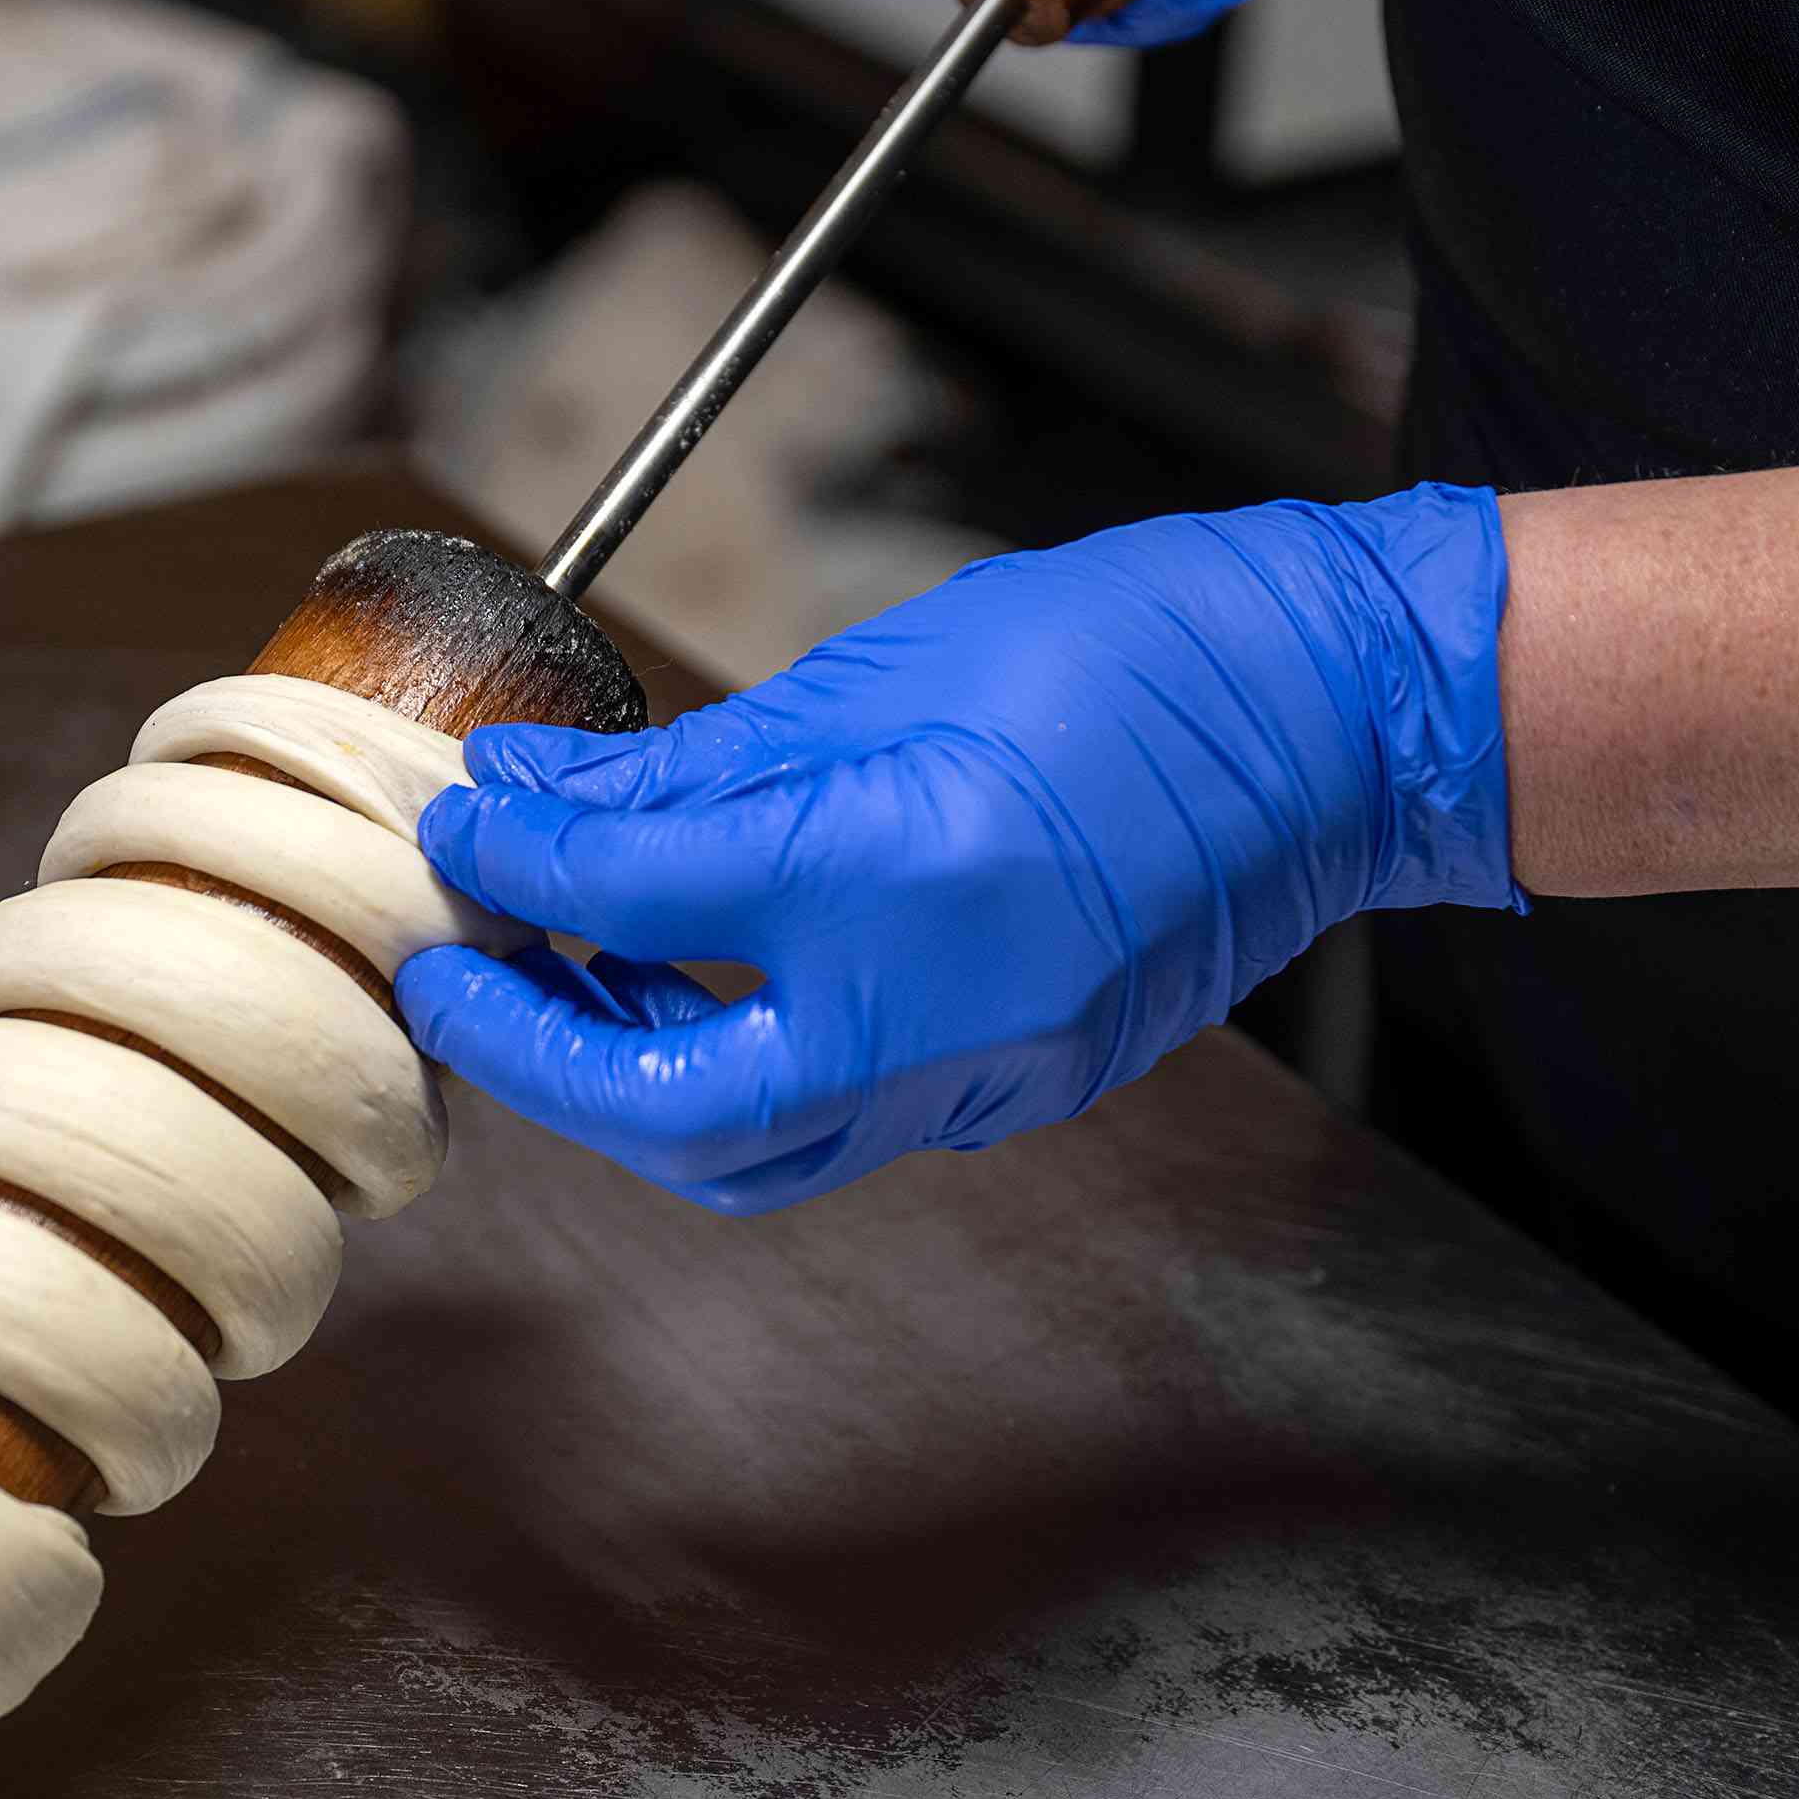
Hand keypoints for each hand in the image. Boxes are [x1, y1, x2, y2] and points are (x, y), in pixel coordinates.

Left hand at [398, 486, 1519, 1213]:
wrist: (1339, 716)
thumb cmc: (1138, 647)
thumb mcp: (885, 670)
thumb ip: (695, 761)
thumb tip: (537, 788)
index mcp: (899, 864)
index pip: (631, 892)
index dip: (515, 861)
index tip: (459, 829)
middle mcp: (945, 1002)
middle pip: (673, 1108)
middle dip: (539, 1054)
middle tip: (460, 977)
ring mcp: (996, 1068)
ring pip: (756, 1150)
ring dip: (632, 1086)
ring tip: (569, 976)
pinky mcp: (1026, 1086)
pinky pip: (847, 1120)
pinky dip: (745, 1073)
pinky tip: (700, 985)